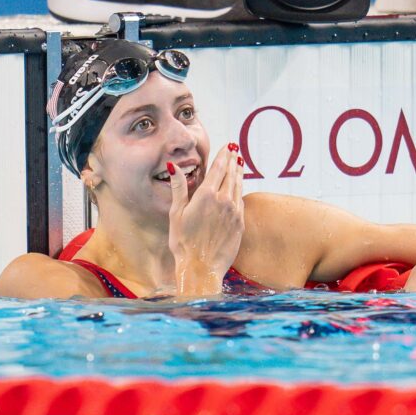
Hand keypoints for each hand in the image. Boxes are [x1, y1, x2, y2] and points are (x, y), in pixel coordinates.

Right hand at [167, 143, 244, 294]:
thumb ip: (178, 188)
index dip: (224, 155)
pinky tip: (239, 188)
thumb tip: (174, 166)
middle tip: (236, 151)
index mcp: (206, 195)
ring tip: (240, 164)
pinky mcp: (240, 224)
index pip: (219, 168)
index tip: (229, 146)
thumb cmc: (183, 243)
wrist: (201, 268)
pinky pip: (241, 201)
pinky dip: (241, 190)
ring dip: (239, 173)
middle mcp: (224, 201)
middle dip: (233, 161)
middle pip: (231, 174)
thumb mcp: (176, 214)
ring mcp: (234, 212)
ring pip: (239, 186)